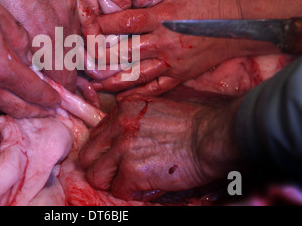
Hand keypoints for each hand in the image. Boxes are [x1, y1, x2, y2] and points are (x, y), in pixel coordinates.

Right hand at [0, 0, 60, 117]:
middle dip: (39, 112)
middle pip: (20, 109)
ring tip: (28, 106)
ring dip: (18, 110)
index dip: (50, 98)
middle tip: (50, 111)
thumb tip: (30, 56)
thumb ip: (20, 38)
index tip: (58, 99)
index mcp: (4, 69)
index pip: (35, 92)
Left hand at [79, 95, 244, 200]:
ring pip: (96, 175)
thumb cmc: (194, 124)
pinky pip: (117, 190)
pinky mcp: (133, 170)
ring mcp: (123, 147)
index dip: (105, 151)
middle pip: (88, 155)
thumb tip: (120, 142)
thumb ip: (133, 120)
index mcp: (124, 108)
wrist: (213, 137)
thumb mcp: (156, 109)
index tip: (116, 159)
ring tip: (131, 182)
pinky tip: (147, 187)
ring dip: (113, 182)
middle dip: (101, 167)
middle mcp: (119, 125)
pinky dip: (131, 193)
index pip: (96, 135)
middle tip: (118, 174)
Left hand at [89, 0, 278, 97]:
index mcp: (162, 17)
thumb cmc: (208, 2)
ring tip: (94, 84)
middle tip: (82, 62)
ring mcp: (172, 62)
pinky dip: (138, 95)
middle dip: (101, 58)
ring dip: (114, 81)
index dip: (102, 25)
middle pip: (125, 53)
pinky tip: (122, 99)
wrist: (238, 25)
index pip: (125, 22)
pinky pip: (156, 89)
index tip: (85, 27)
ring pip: (137, 75)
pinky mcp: (180, 75)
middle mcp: (164, 42)